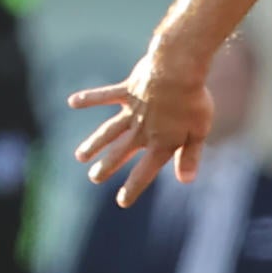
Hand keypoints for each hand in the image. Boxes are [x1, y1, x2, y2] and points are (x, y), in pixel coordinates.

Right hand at [69, 42, 216, 206]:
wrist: (177, 71)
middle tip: (93, 178)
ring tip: (81, 156)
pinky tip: (73, 102)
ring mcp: (132, 112)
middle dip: (107, 167)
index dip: (133, 188)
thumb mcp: (199, 132)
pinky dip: (88, 99)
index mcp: (161, 143)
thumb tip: (186, 180)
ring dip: (94, 144)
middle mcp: (142, 131)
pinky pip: (104, 96)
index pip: (145, 172)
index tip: (122, 201)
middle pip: (120, 153)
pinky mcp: (126, 91)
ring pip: (108, 131)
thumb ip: (190, 156)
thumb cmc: (193, 101)